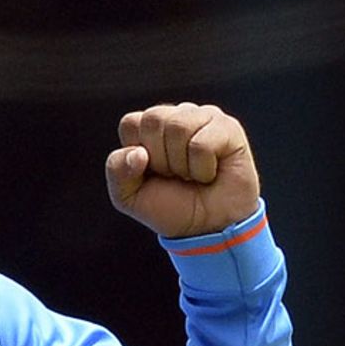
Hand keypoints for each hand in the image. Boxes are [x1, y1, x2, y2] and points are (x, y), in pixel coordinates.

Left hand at [105, 103, 259, 237]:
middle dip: (160, 159)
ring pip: (178, 127)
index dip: (136, 155)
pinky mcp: (228, 127)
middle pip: (153, 120)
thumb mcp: (128, 197)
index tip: (151, 173)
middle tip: (175, 176)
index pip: (131, 123)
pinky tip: (210, 173)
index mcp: (149, 128)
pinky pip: (203, 143)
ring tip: (192, 175)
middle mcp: (176, 116)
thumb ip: (116, 171)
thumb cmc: (172, 207)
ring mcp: (203, 118)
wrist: (208, 228)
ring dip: (182, 165)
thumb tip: (137, 152)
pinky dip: (203, 169)